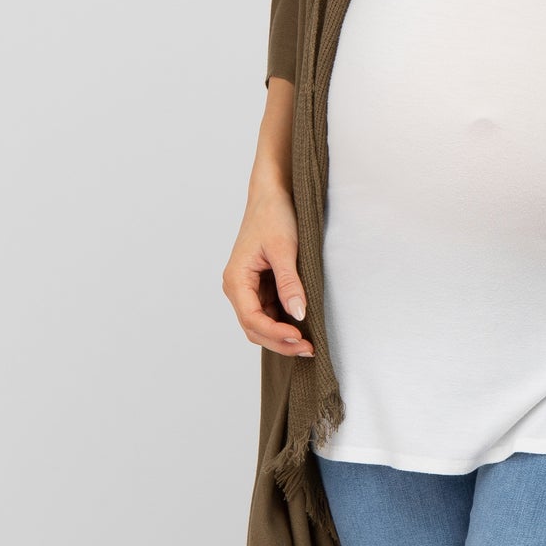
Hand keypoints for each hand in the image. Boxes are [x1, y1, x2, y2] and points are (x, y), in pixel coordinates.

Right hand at [222, 183, 314, 358]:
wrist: (272, 195)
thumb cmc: (274, 216)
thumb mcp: (285, 249)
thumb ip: (289, 282)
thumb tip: (297, 314)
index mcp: (236, 279)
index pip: (252, 319)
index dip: (275, 333)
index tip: (300, 338)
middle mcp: (237, 288)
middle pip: (254, 328)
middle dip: (280, 342)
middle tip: (309, 350)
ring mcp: (248, 289)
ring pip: (261, 325)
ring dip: (282, 337)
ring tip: (309, 344)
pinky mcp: (260, 287)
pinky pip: (269, 313)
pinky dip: (283, 324)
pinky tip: (302, 329)